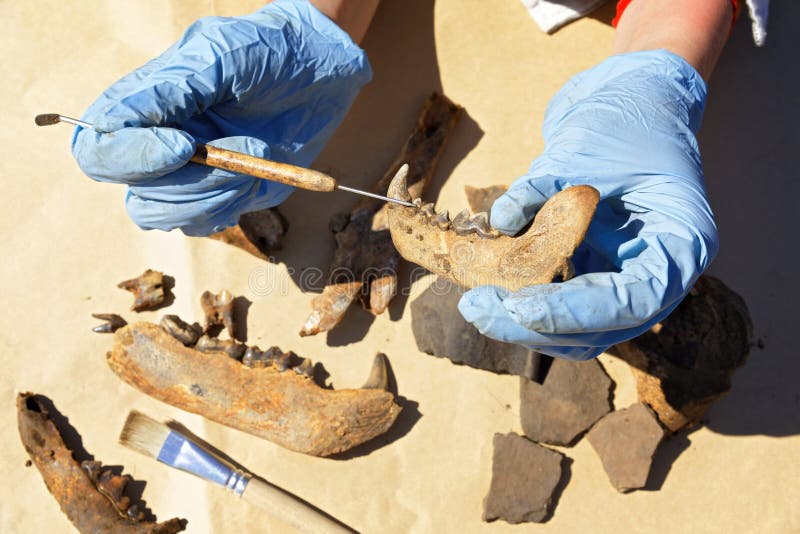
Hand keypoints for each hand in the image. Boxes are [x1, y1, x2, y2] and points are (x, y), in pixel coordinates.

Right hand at [72, 0, 370, 235]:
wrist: (323, 70)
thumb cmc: (269, 51)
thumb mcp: (221, 56)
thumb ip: (169, 89)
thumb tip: (119, 124)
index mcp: (143, 106)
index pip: (98, 152)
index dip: (132, 159)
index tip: (185, 145)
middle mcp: (157, 145)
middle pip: (138, 196)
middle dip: (192, 183)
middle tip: (246, 147)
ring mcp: (189, 175)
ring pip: (169, 217)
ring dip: (218, 194)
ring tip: (258, 153)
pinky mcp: (222, 195)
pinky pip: (204, 223)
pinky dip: (233, 205)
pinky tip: (259, 174)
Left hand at [458, 50, 718, 359]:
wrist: (629, 101)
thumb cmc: (623, 119)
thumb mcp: (585, 147)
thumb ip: (545, 187)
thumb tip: (502, 220)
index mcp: (680, 243)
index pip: (634, 300)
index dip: (575, 311)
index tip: (520, 307)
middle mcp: (657, 272)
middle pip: (601, 328)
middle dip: (536, 325)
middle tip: (477, 308)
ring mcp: (625, 278)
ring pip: (579, 331)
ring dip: (525, 324)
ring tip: (476, 304)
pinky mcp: (594, 273)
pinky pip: (562, 306)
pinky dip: (526, 303)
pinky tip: (487, 290)